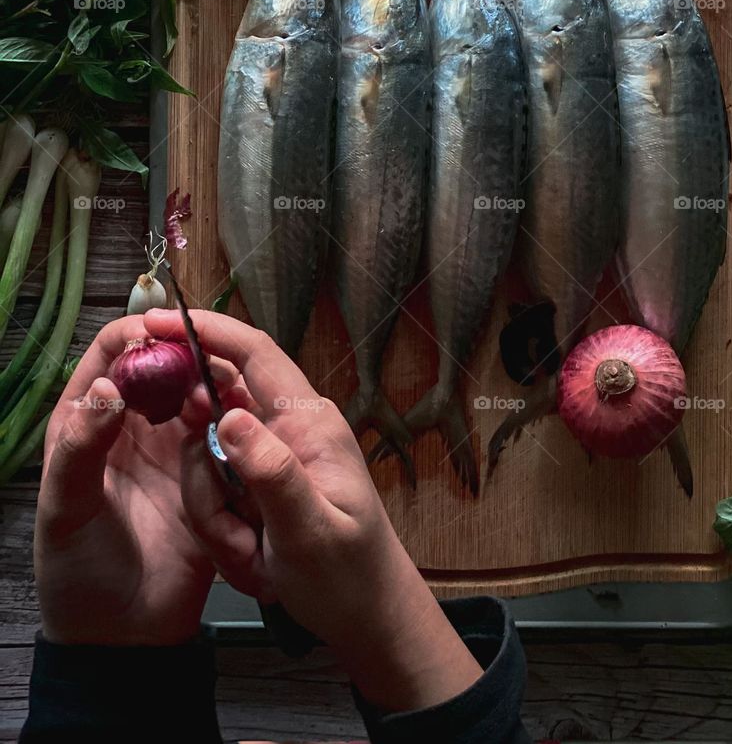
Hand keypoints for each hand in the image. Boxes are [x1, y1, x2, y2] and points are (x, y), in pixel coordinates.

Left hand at [34, 315, 222, 646]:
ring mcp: (175, 448)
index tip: (164, 333)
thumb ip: (81, 449)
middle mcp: (135, 426)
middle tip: (208, 365)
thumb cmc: (77, 575)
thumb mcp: (67, 510)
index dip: (137, 335)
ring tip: (227, 396)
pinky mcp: (210, 474)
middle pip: (166, 365)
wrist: (124, 637)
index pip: (113, 354)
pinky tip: (244, 425)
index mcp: (90, 422)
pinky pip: (226, 434)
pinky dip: (236, 421)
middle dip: (189, 356)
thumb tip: (110, 388)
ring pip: (201, 393)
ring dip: (216, 387)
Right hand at [158, 308, 483, 711]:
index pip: (255, 353)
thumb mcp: (307, 530)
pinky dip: (223, 534)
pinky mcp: (259, 488)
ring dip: (218, 518)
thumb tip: (228, 413)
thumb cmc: (349, 576)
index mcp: (308, 422)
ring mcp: (272, 459)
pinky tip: (255, 563)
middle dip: (206, 477)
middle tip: (232, 523)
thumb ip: (270, 472)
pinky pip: (215, 496)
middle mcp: (289, 429)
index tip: (154, 319)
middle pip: (214, 417)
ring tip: (256, 557)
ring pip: (207, 465)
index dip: (207, 330)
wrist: (369, 618)